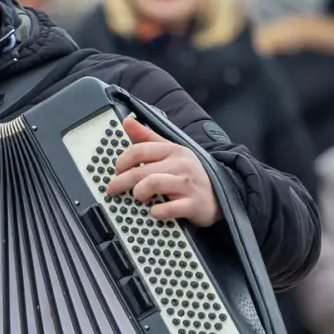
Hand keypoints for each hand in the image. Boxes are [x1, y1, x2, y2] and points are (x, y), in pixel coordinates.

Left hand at [104, 116, 222, 226]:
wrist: (220, 195)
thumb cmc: (189, 174)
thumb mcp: (171, 150)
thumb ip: (147, 137)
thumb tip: (127, 122)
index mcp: (173, 150)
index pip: (140, 150)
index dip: (122, 161)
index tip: (116, 171)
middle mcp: (181, 164)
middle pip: (141, 170)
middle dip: (121, 181)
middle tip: (113, 189)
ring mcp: (187, 184)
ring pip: (152, 184)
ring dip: (138, 192)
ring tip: (137, 197)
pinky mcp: (193, 204)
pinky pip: (168, 208)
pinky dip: (156, 211)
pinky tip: (154, 211)